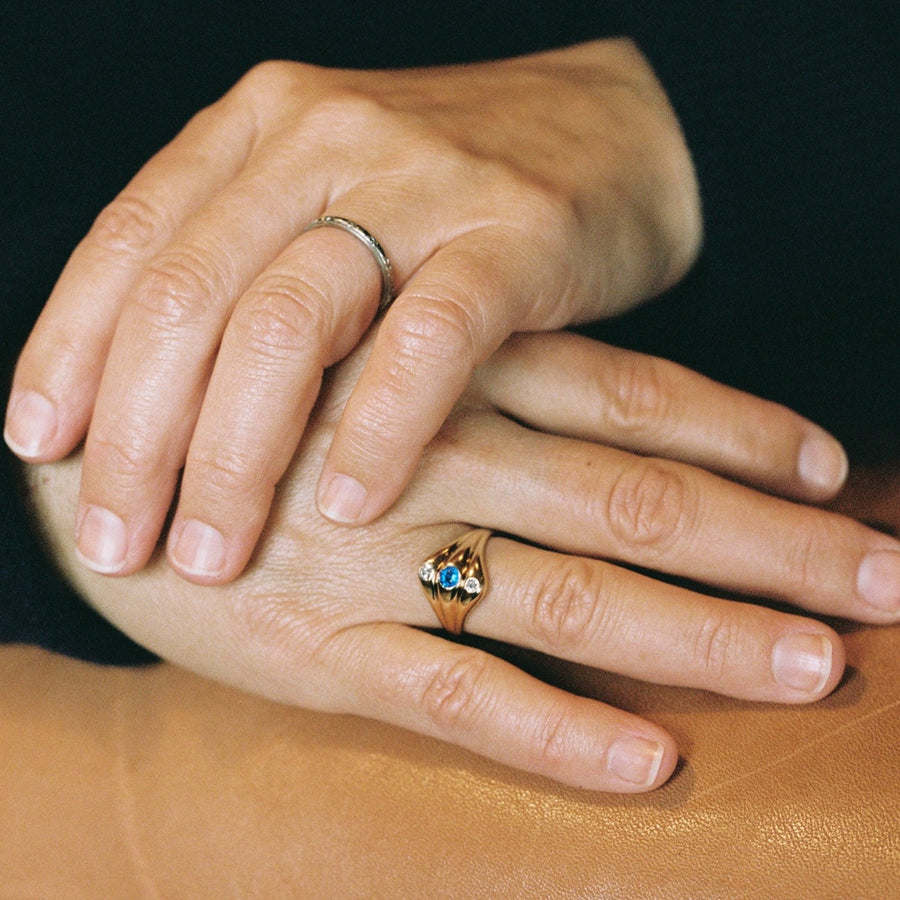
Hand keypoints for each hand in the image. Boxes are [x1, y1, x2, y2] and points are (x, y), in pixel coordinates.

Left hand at [4, 38, 701, 583]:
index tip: (40, 451)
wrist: (614, 131)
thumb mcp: (333, 202)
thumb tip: (160, 403)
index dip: (68, 352)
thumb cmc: (456, 192)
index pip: (129, 244)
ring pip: (288, 322)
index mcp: (258, 131)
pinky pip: (429, 338)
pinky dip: (379, 428)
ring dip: (235, 456)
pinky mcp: (515, 233)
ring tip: (213, 555)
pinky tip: (350, 509)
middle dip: (136, 438)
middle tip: (117, 544)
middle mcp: (321, 141)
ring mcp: (419, 181)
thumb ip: (254, 269)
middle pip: (189, 298)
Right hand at [27, 333, 899, 792]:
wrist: (103, 477)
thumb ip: (467, 378)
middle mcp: (428, 464)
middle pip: (632, 499)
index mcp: (440, 380)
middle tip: (887, 580)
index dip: (735, 430)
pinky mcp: (316, 655)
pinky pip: (453, 700)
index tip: (831, 468)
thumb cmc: (246, 414)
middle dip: (769, 541)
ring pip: (567, 598)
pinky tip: (650, 763)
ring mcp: (374, 565)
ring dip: (699, 635)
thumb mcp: (355, 359)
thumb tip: (599, 412)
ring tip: (815, 664)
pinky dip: (555, 732)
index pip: (624, 396)